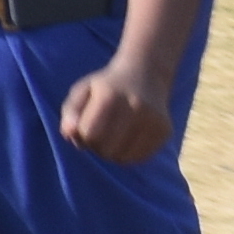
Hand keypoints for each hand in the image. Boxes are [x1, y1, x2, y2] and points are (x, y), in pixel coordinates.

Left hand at [62, 59, 176, 163]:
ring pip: (124, 158)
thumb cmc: (105, 87)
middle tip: (99, 133)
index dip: (82, 135)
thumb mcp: (82, 91)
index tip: (84, 126)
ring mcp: (154, 120)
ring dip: (112, 153)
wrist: (145, 75)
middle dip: (96, 146)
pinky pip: (140, 158)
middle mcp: (136, 107)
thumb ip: (70, 112)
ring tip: (112, 137)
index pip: (89, 134)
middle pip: (106, 149)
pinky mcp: (165, 131)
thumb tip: (68, 134)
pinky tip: (127, 139)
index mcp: (110, 96)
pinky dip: (128, 154)